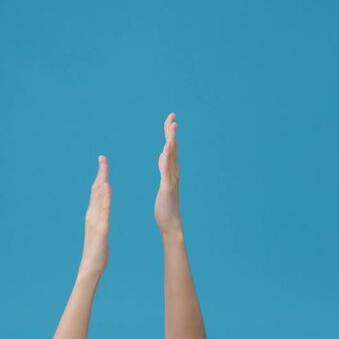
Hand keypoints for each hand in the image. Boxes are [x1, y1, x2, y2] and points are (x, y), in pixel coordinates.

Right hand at [78, 155, 110, 277]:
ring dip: (101, 181)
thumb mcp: (99, 229)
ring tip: (104, 167)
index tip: (102, 161)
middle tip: (103, 157)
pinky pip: (104, 210)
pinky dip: (105, 197)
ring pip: (98, 197)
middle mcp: (92, 214)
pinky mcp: (101, 228)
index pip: (96, 191)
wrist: (91, 266)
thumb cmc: (96, 250)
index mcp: (92, 214)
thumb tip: (103, 209)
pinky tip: (107, 187)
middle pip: (96, 189)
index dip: (99, 175)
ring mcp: (95, 220)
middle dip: (100, 173)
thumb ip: (99, 218)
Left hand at [155, 113, 181, 234]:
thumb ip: (165, 168)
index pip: (170, 147)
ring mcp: (172, 179)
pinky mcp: (167, 187)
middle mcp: (174, 172)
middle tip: (172, 116)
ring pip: (171, 156)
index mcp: (171, 170)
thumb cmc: (166, 204)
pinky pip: (166, 170)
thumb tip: (164, 155)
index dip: (170, 132)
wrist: (170, 223)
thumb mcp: (164, 182)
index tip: (170, 118)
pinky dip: (166, 159)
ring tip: (172, 127)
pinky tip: (166, 149)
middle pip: (173, 148)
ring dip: (171, 141)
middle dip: (172, 131)